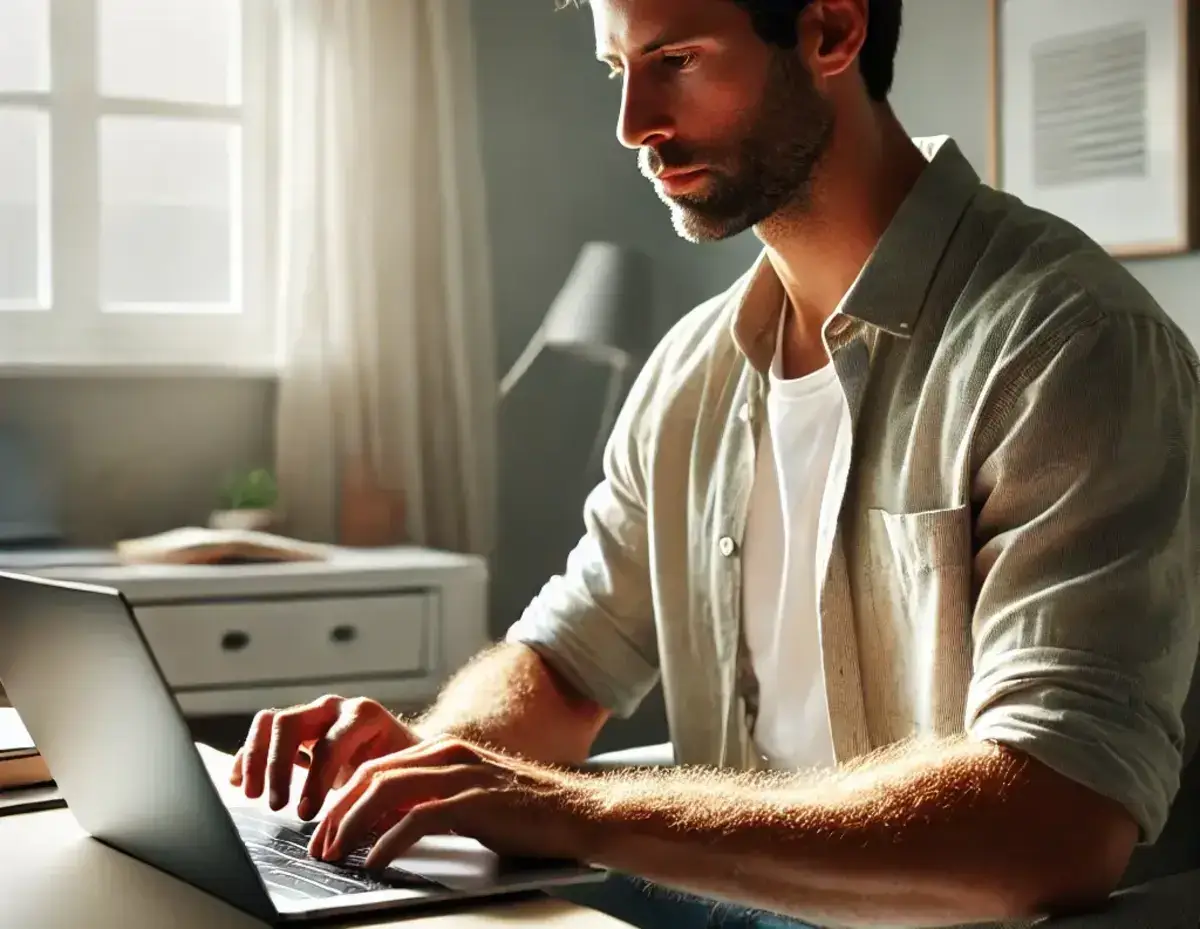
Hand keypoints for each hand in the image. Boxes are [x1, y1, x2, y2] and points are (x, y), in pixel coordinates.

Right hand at [230, 695, 420, 819]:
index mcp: (363, 716)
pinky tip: (239, 781)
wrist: (406, 748)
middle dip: (278, 766)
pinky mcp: (297, 729)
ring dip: (256, 758)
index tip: (305, 815)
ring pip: (271, 722)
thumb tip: (354, 834)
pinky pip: (262, 732)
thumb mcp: (399, 777)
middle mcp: (334, 708)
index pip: (330, 744)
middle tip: (276, 806)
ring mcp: (313, 714)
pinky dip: (247, 755)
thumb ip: (379, 798)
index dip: (315, 781)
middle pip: (290, 723)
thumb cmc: (404, 766)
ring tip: (251, 795)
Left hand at [308, 737, 598, 869]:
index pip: (377, 767)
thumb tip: (388, 825)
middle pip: (372, 775)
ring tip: (338, 854)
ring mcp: (462, 775)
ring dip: (353, 826)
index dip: (344, 798)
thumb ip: (434, 800)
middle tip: (320, 846)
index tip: (326, 829)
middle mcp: (449, 754)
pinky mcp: (475, 801)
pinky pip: (418, 817)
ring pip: (387, 791)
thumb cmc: (528, 813)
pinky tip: (377, 860)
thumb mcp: (472, 798)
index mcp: (445, 750)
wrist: (579, 812)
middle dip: (338, 813)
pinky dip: (390, 841)